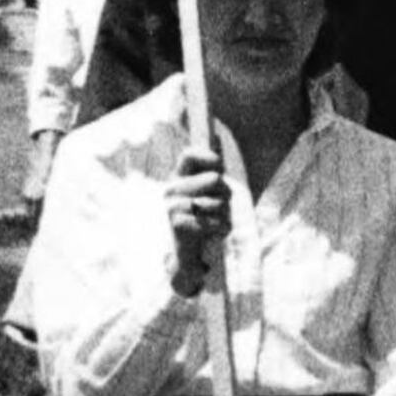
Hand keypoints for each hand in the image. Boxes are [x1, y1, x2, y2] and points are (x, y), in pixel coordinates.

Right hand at [165, 147, 231, 295]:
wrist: (183, 261)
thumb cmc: (199, 225)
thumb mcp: (207, 195)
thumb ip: (210, 169)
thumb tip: (217, 135)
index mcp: (176, 179)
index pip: (191, 154)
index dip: (210, 158)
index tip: (218, 168)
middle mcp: (170, 190)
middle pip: (216, 179)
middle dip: (225, 197)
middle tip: (215, 211)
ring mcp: (172, 207)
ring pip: (220, 202)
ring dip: (223, 217)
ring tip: (211, 226)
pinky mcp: (178, 223)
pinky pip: (217, 221)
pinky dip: (220, 231)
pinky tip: (208, 237)